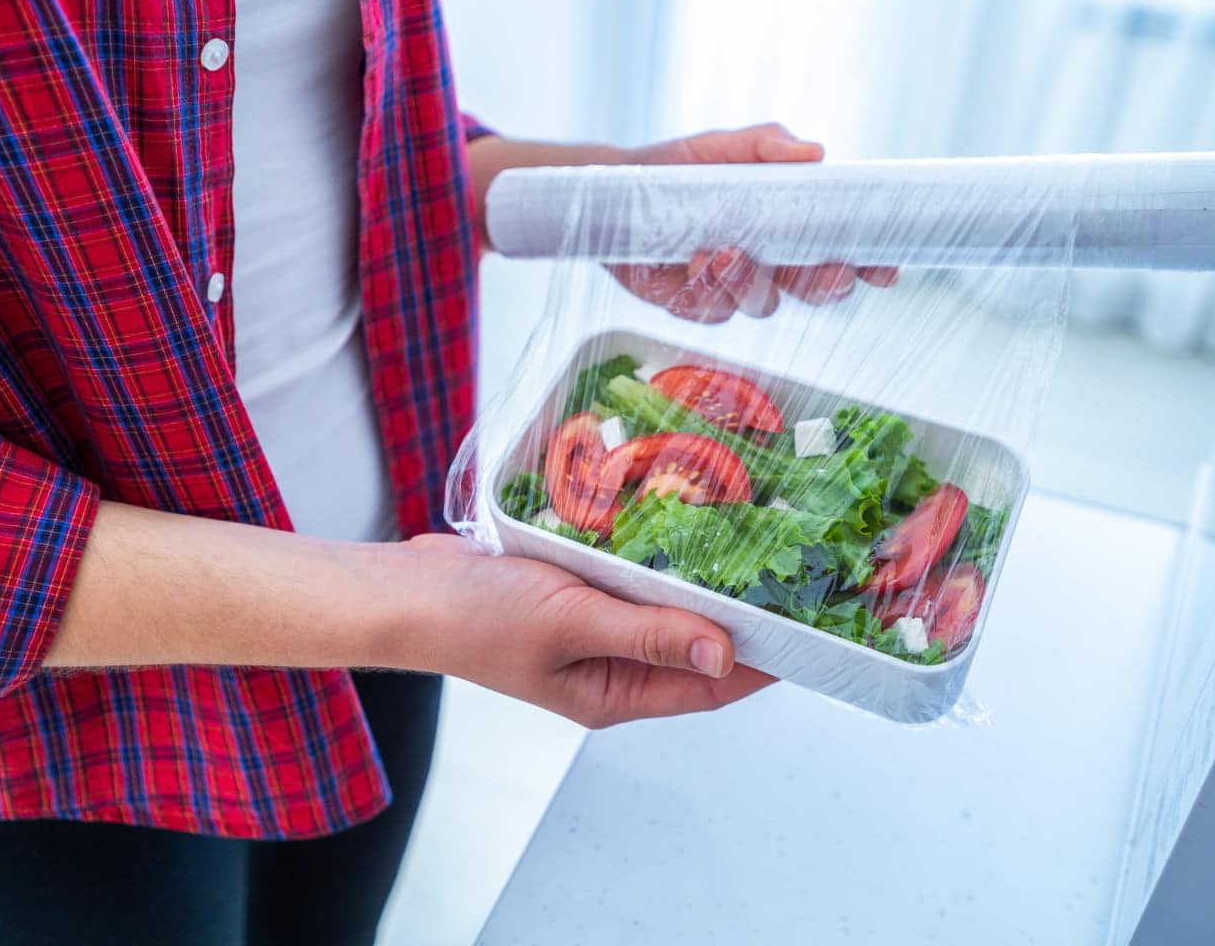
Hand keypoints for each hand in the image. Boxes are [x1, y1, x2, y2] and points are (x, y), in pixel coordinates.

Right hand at [384, 535, 773, 728]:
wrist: (408, 589)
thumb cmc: (477, 618)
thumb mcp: (572, 623)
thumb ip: (649, 633)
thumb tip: (725, 650)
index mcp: (615, 692)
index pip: (709, 684)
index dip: (762, 660)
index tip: (806, 627)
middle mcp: (612, 663)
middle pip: (694, 643)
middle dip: (738, 613)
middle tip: (785, 568)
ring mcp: (594, 625)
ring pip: (665, 604)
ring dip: (699, 578)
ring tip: (749, 541)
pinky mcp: (578, 588)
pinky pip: (633, 575)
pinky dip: (659, 554)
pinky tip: (681, 522)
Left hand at [609, 123, 899, 322]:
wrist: (612, 195)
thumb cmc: (675, 170)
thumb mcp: (721, 148)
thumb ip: (765, 145)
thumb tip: (814, 153)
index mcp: (787, 228)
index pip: (840, 251)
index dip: (868, 264)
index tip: (885, 269)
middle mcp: (768, 264)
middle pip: (815, 291)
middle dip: (826, 285)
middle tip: (828, 271)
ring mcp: (733, 289)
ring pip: (763, 305)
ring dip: (752, 282)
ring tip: (725, 251)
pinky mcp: (695, 304)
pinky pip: (714, 312)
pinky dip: (707, 289)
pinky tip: (693, 262)